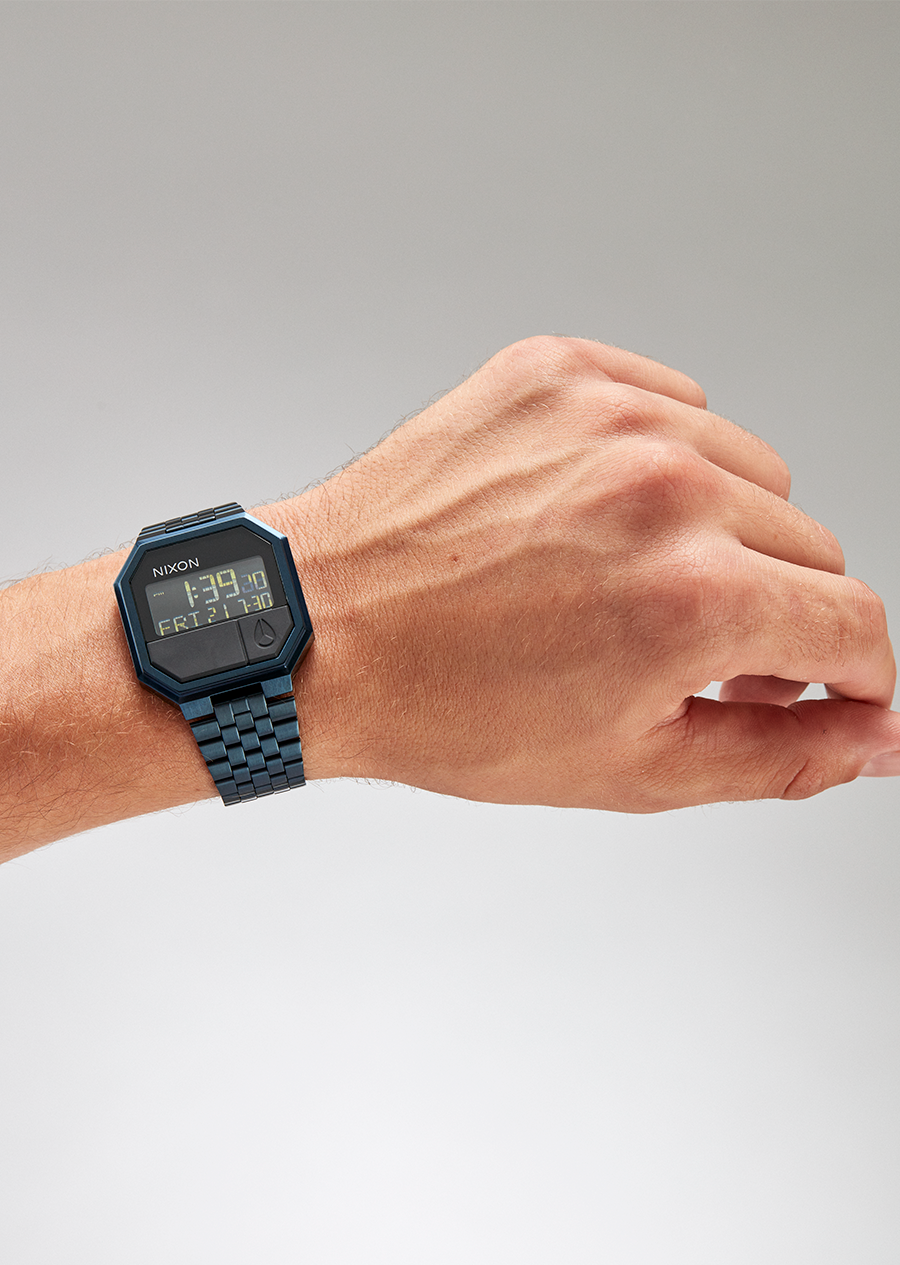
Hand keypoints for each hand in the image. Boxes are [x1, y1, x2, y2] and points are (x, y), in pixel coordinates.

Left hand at [286, 335, 899, 809]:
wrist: (325, 630)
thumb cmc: (448, 705)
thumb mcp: (629, 768)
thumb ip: (778, 754)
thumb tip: (873, 736)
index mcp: (692, 597)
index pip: (854, 625)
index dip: (858, 675)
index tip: (837, 687)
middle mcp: (664, 490)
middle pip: (811, 550)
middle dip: (776, 615)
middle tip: (701, 654)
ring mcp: (610, 417)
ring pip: (751, 474)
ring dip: (719, 535)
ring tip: (632, 583)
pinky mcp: (562, 372)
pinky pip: (677, 405)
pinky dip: (662, 463)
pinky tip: (597, 517)